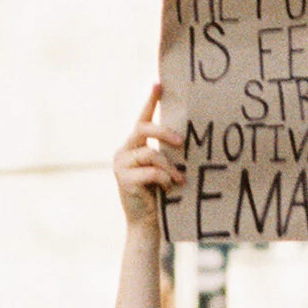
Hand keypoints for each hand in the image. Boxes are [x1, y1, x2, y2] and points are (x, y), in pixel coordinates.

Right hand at [115, 82, 184, 232]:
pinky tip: (166, 188)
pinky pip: (150, 171)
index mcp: (134, 146)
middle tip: (181, 142)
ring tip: (178, 180)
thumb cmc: (160, 195)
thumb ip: (167, 154)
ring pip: (151, 154)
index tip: (159, 84)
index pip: (142, 118)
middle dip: (163, 132)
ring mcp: (121, 164)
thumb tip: (187, 139)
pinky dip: (163, 179)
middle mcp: (123, 151)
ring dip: (169, 167)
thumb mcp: (164, 170)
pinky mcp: (123, 179)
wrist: (147, 223)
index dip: (150, 100)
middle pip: (142, 129)